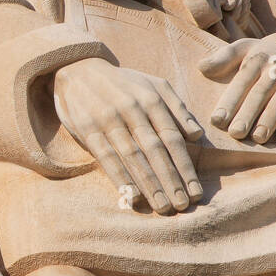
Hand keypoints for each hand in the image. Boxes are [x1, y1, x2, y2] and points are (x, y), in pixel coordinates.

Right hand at [53, 57, 203, 213]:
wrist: (78, 69)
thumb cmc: (122, 83)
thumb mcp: (154, 84)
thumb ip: (177, 108)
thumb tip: (196, 135)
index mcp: (151, 100)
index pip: (172, 139)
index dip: (185, 168)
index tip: (195, 192)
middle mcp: (131, 110)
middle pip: (155, 150)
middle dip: (170, 181)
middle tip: (181, 206)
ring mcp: (108, 120)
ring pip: (132, 156)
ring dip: (148, 184)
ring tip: (161, 207)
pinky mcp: (87, 129)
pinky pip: (105, 156)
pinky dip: (119, 176)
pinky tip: (131, 195)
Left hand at [200, 39, 275, 143]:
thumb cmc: (267, 58)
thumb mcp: (247, 49)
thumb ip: (225, 57)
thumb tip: (201, 67)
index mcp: (259, 56)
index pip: (242, 79)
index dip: (230, 100)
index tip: (217, 120)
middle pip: (262, 91)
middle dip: (248, 113)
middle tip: (234, 133)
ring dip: (270, 119)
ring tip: (257, 138)